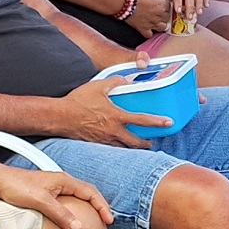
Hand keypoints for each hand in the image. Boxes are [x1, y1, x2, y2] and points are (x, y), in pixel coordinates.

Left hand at [0, 165, 113, 228]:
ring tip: (93, 221)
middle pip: (88, 194)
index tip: (108, 219)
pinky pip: (68, 201)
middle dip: (99, 207)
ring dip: (88, 208)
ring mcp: (54, 187)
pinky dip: (76, 210)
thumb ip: (60, 214)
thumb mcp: (41, 202)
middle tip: (106, 221)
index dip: (102, 206)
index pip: (91, 192)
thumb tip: (77, 226)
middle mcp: (62, 182)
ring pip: (78, 197)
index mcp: (64, 180)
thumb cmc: (16, 186)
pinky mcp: (47, 193)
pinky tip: (71, 219)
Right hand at [52, 70, 174, 147]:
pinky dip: (117, 148)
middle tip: (151, 141)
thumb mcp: (98, 86)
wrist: (60, 117)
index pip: (142, 120)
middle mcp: (113, 131)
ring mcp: (105, 140)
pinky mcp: (96, 144)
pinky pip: (111, 149)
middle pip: (137, 143)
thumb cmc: (78, 101)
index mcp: (116, 116)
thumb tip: (126, 79)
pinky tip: (117, 145)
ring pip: (124, 148)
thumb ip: (115, 81)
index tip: (168, 123)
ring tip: (136, 145)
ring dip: (132, 148)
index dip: (158, 122)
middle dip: (146, 143)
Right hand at [124, 0, 172, 36]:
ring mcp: (151, 23)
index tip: (162, 5)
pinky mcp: (143, 29)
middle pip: (167, 18)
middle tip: (158, 13)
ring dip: (160, 25)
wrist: (124, 0)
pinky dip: (149, 32)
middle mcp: (159, 15)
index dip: (165, 6)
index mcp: (162, 5)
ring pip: (162, 28)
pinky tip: (148, 29)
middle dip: (164, 15)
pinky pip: (149, 35)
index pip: (169, 7)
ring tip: (156, 21)